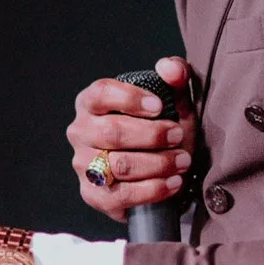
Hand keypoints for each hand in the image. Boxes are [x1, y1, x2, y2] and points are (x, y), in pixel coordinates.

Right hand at [68, 56, 195, 222]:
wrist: (158, 172)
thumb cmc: (160, 131)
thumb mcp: (172, 103)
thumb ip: (175, 79)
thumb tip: (171, 68)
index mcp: (91, 103)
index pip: (101, 94)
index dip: (130, 99)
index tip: (159, 106)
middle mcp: (80, 132)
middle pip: (112, 132)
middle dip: (152, 135)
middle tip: (178, 136)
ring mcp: (83, 165)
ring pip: (119, 165)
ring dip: (158, 164)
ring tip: (183, 161)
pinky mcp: (93, 194)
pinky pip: (121, 195)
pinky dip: (152, 190)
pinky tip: (173, 183)